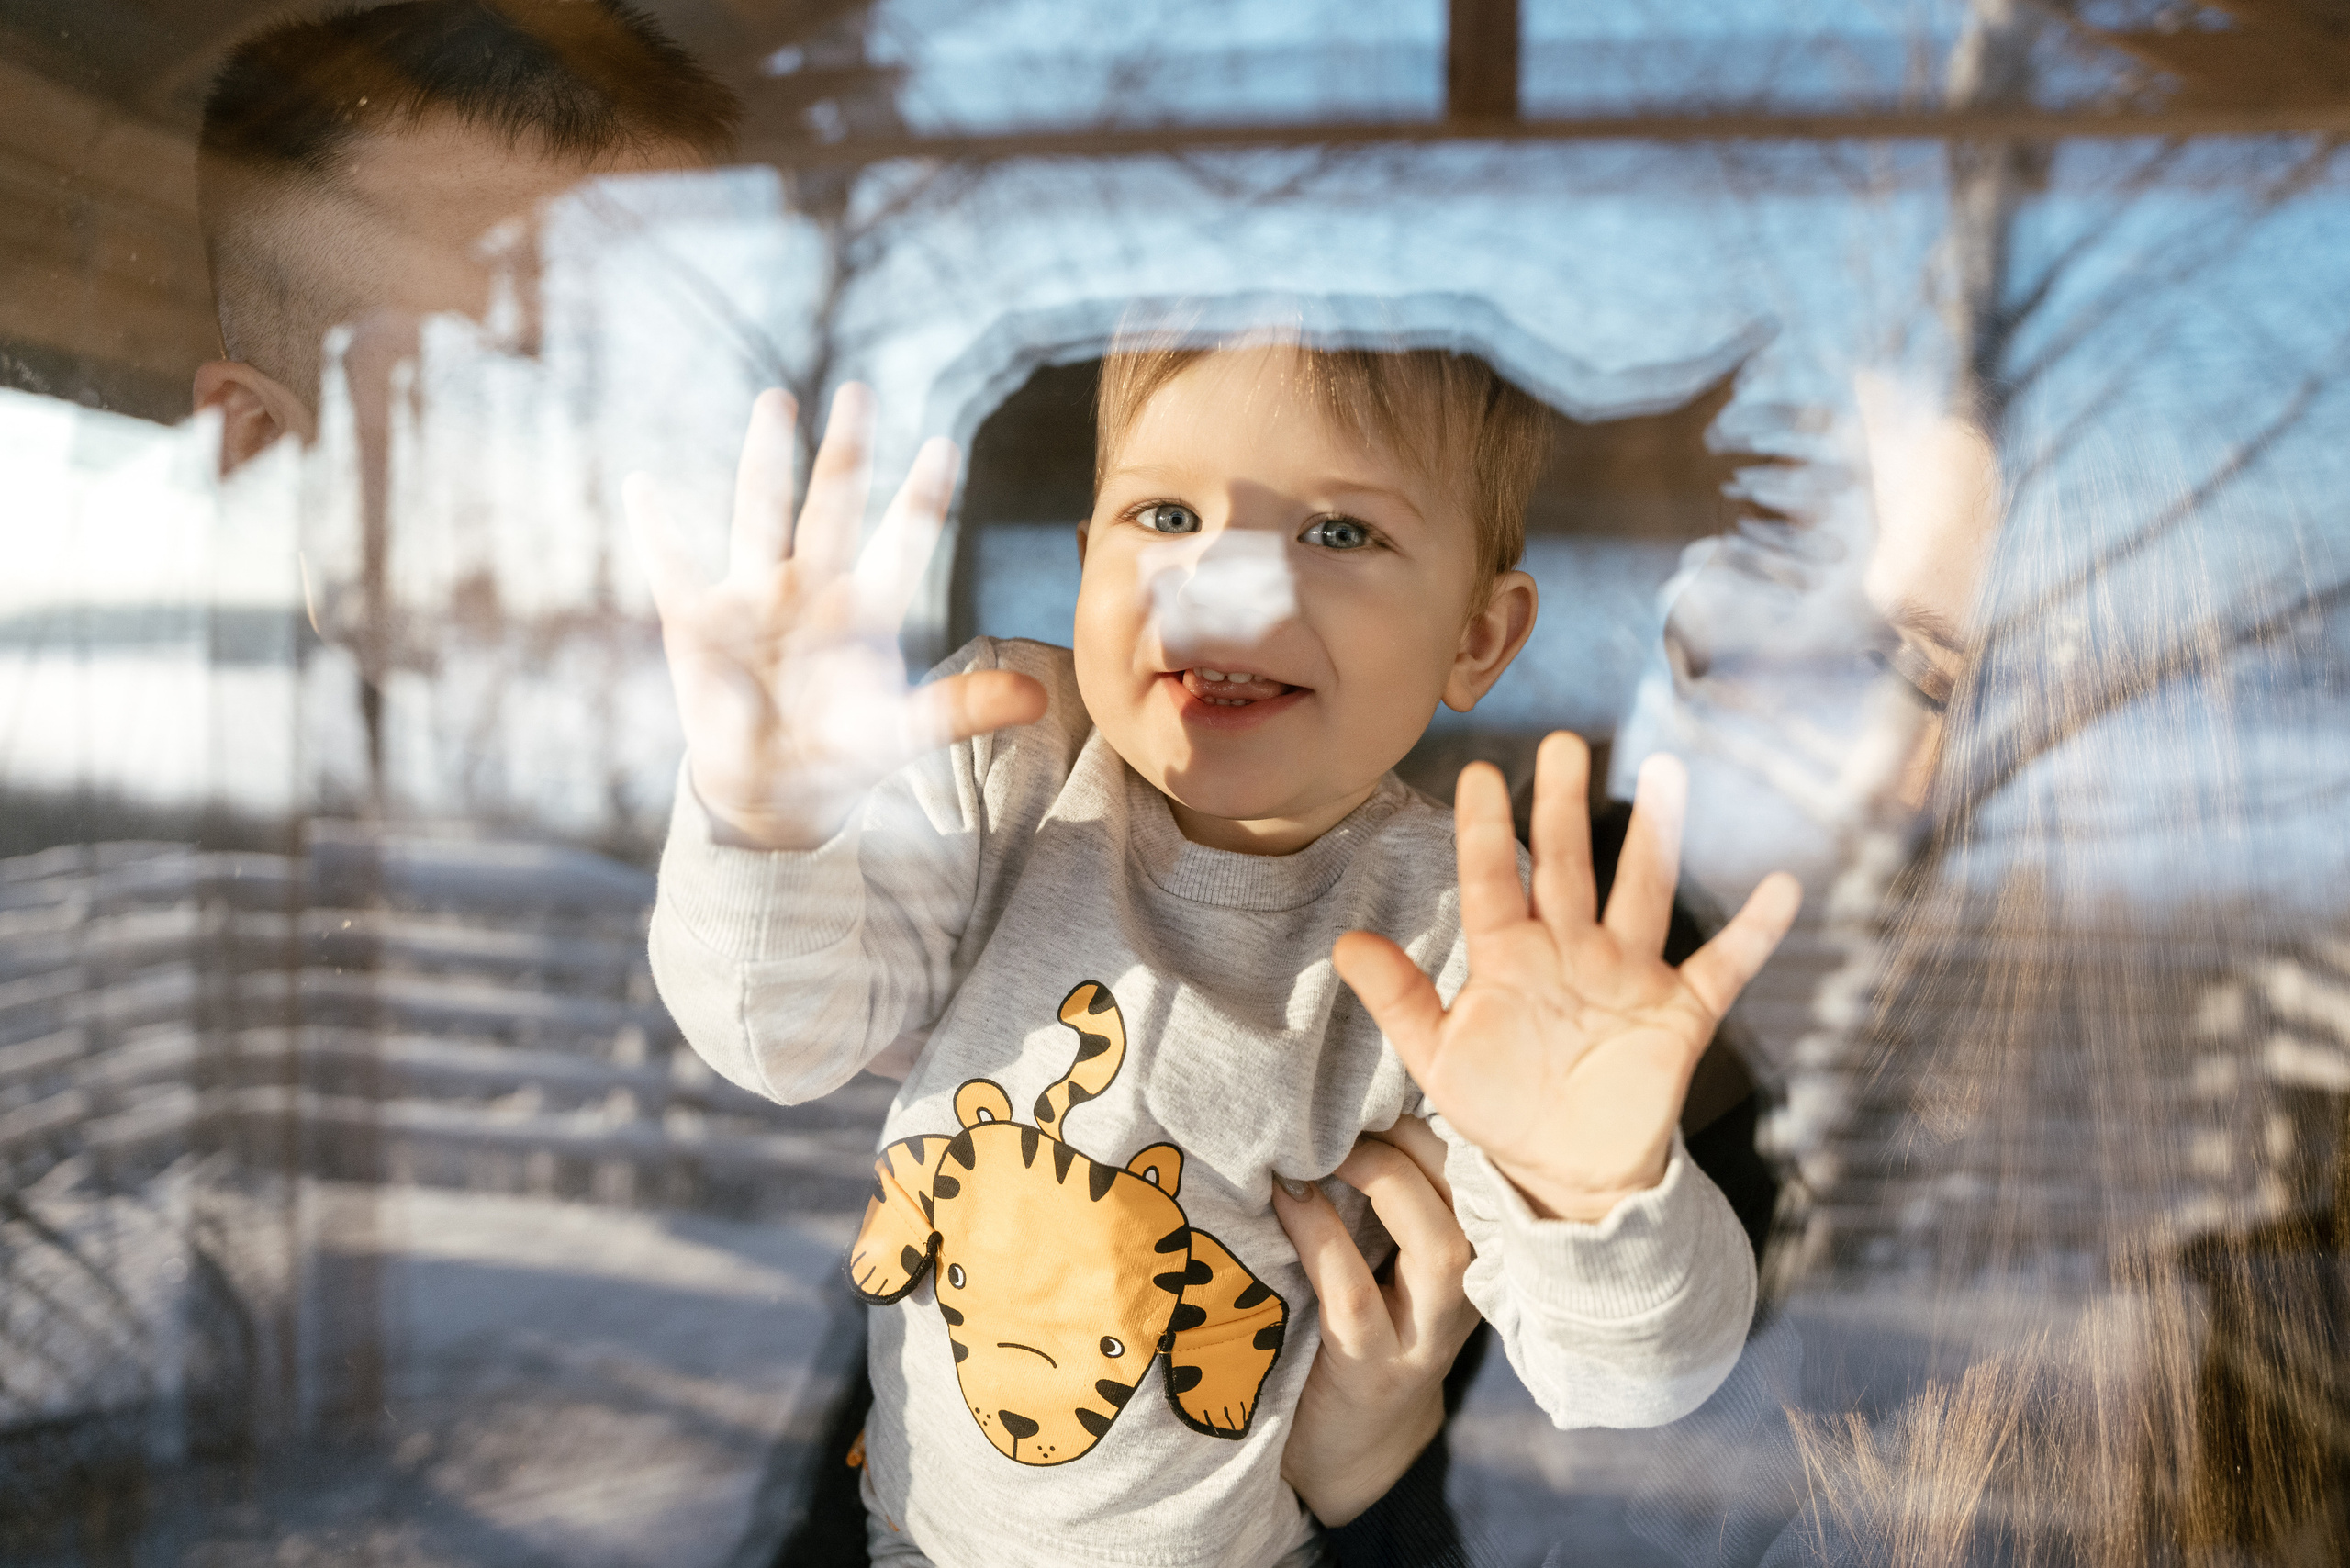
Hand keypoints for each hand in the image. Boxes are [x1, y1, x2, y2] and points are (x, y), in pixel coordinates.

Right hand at [628, 385, 1046, 849]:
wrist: (774, 788)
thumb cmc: (843, 753)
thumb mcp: (903, 733)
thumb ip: (961, 709)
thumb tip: (1039, 699)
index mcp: (866, 610)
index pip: (901, 542)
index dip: (920, 499)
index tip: (943, 446)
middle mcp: (813, 588)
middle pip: (832, 506)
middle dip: (845, 452)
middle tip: (859, 393)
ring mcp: (754, 598)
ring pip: (760, 513)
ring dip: (765, 459)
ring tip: (776, 400)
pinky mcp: (698, 622)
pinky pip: (672, 568)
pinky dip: (656, 531)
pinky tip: (641, 486)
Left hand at [1275, 1117, 1479, 1526]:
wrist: (1346, 1450)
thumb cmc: (1355, 1328)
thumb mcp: (1385, 1256)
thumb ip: (1382, 1194)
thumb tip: (1337, 1097)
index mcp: (1472, 1251)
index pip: (1480, 1168)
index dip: (1437, 1116)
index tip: (1376, 1083)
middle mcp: (1467, 1292)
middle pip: (1471, 1196)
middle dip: (1412, 1139)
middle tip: (1345, 1117)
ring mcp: (1427, 1336)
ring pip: (1439, 1244)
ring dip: (1383, 1182)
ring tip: (1327, 1153)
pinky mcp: (1376, 1371)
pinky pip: (1355, 1294)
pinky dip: (1321, 1236)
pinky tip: (1289, 1198)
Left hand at [1334, 734, 1801, 1222]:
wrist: (1568, 1173)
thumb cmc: (1501, 1106)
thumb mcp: (1438, 1058)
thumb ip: (1399, 1000)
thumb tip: (1344, 944)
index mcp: (1510, 958)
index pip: (1494, 881)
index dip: (1486, 831)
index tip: (1478, 775)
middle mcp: (1572, 950)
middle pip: (1568, 865)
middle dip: (1565, 805)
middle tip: (1564, 742)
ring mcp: (1628, 975)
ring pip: (1643, 893)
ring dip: (1657, 837)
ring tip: (1667, 776)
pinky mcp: (1678, 1012)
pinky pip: (1724, 965)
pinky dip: (1754, 931)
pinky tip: (1780, 886)